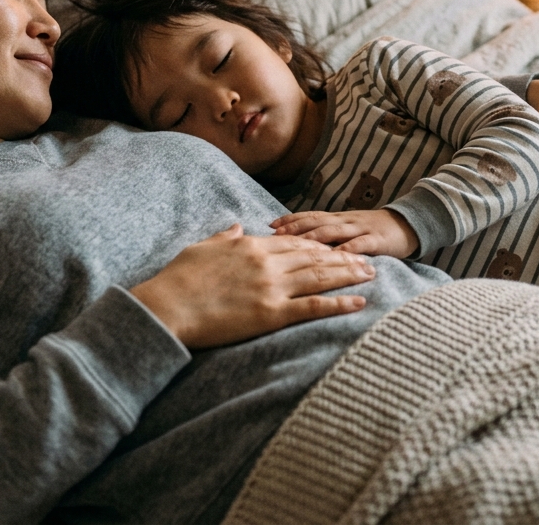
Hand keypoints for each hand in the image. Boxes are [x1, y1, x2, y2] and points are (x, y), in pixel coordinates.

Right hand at [129, 224, 373, 348]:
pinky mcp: (271, 313)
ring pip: (320, 277)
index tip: (337, 246)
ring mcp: (271, 287)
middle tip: (367, 257)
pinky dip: (339, 303)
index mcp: (250, 245)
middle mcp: (266, 262)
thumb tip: (238, 225)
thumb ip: (224, 236)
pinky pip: (313, 307)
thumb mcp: (201, 248)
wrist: (168, 307)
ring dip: (348, 274)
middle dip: (343, 256)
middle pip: (314, 256)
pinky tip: (359, 302)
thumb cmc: (178, 280)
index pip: (294, 242)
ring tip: (371, 274)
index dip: (319, 244)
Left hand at [270, 209, 417, 257]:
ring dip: (314, 236)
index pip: (309, 216)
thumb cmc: (374, 232)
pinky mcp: (377, 240)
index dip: (289, 220)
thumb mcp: (349, 229)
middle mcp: (346, 221)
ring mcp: (361, 229)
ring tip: (297, 244)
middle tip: (275, 234)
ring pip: (334, 231)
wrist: (410, 225)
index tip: (269, 225)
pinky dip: (346, 251)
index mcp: (338, 219)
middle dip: (295, 228)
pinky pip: (360, 244)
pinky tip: (334, 258)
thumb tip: (300, 243)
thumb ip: (330, 234)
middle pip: (316, 222)